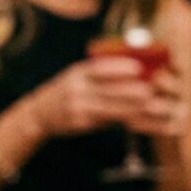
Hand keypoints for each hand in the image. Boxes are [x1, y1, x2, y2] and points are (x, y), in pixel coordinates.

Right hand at [35, 55, 177, 138]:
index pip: (99, 68)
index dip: (119, 67)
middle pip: (106, 89)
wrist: (39, 114)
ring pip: (108, 107)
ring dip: (130, 107)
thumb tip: (132, 70)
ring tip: (148, 105)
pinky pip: (104, 121)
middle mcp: (76, 88)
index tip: (138, 67)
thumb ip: (99, 75)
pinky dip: (120, 119)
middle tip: (150, 90)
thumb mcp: (77, 76)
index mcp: (77, 72)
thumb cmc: (66, 92)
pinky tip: (134, 119)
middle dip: (130, 90)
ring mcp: (77, 107)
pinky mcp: (79, 123)